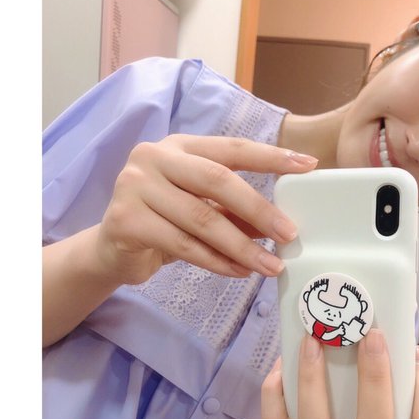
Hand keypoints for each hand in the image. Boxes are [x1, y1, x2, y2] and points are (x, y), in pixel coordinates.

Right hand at [95, 135, 317, 284]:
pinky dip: (217, 261)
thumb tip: (282, 220)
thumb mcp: (201, 210)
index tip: (307, 165)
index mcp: (179, 146)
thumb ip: (235, 209)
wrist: (111, 250)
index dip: (271, 157)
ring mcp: (135, 186)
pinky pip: (184, 245)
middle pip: (218, 181)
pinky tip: (239, 271)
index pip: (231, 148)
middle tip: (290, 235)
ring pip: (202, 219)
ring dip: (242, 247)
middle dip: (259, 210)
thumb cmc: (164, 223)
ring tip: (271, 265)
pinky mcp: (126, 220)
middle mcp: (155, 158)